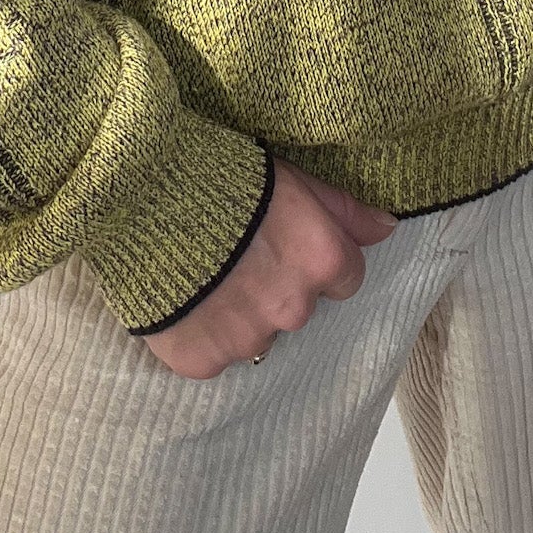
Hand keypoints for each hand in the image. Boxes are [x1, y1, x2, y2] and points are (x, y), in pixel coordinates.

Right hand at [142, 159, 399, 377]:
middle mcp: (293, 307)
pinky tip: (181, 297)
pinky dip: (201, 333)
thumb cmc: (222, 173)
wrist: (144, 191)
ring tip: (205, 272)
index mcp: (321, 260)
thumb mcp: (291, 176)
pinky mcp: (204, 359)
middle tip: (238, 253)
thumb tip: (389, 227)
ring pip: (256, 335)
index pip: (346, 278)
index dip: (315, 260)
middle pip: (299, 308)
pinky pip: (212, 356)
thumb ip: (344, 208)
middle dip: (275, 287)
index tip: (284, 244)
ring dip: (238, 313)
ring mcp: (248, 338)